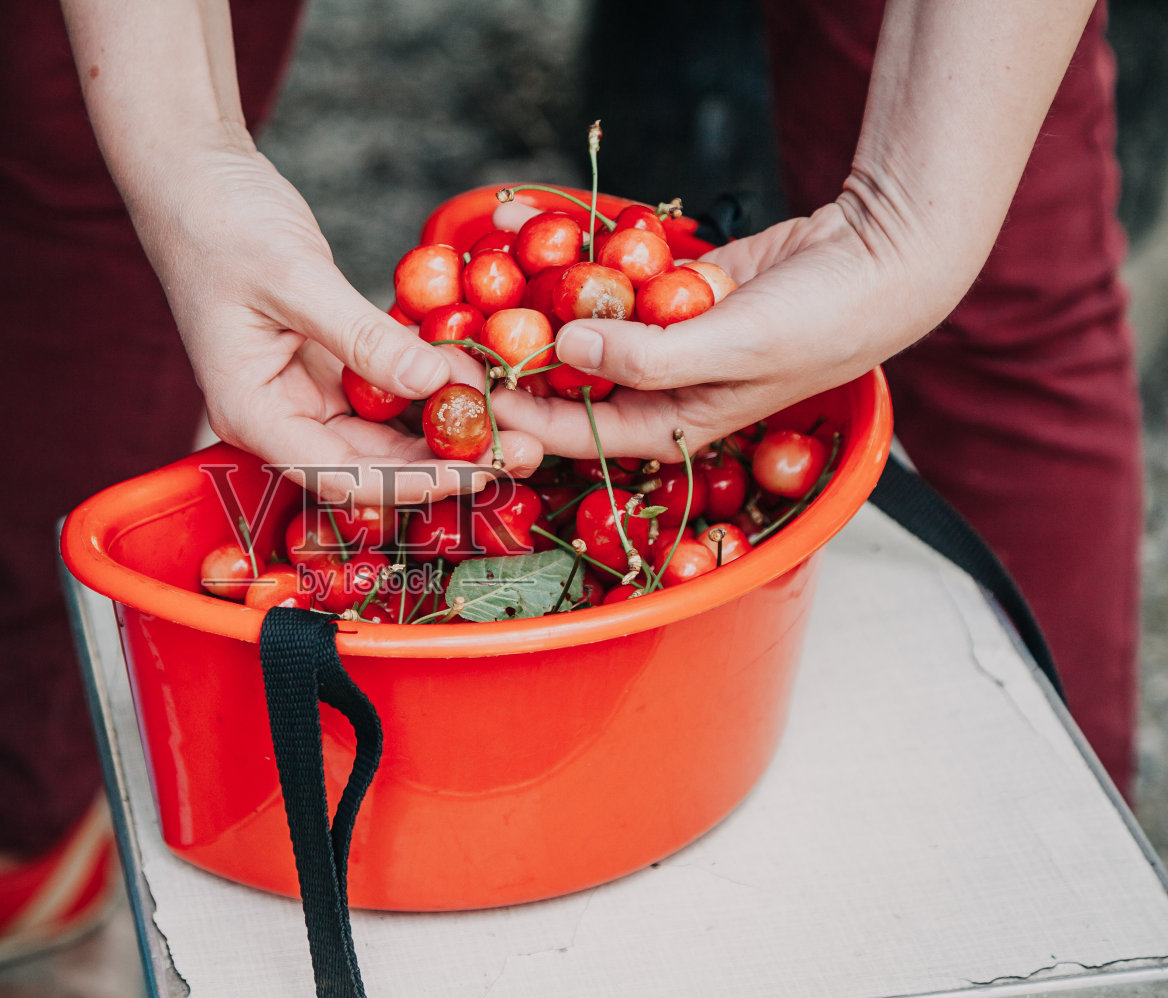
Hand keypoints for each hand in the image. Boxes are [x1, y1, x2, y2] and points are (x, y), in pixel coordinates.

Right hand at [131, 144, 542, 501]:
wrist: (195, 181)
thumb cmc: (221, 223)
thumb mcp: (293, 276)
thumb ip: (361, 336)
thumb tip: (434, 382)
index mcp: (252, 414)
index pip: (340, 476)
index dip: (413, 484)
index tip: (480, 471)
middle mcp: (278, 419)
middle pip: (370, 467)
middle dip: (445, 462)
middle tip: (523, 450)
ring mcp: (304, 396)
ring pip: (386, 436)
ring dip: (446, 431)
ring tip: (514, 420)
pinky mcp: (327, 369)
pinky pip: (388, 394)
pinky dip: (432, 389)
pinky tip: (480, 380)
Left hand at [491, 190, 969, 461]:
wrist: (884, 257)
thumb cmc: (824, 324)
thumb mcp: (733, 349)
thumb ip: (649, 355)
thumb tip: (567, 344)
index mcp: (671, 423)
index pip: (576, 429)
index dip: (518, 414)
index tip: (466, 388)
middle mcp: (660, 385)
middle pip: (570, 376)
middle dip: (516, 353)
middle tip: (456, 327)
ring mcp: (663, 332)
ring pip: (584, 318)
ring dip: (537, 294)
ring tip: (480, 267)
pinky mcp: (671, 285)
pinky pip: (612, 273)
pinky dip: (578, 253)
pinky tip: (530, 225)